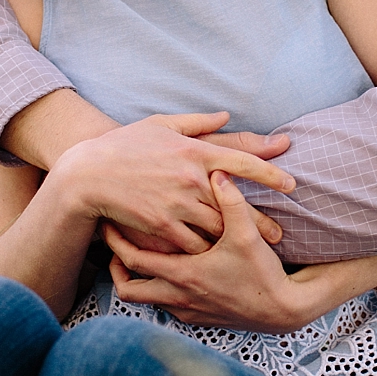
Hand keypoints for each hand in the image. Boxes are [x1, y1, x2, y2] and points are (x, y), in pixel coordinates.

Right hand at [55, 113, 293, 254]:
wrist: (85, 175)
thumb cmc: (124, 146)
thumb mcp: (160, 125)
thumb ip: (198, 123)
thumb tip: (227, 115)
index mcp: (194, 151)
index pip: (242, 162)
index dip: (271, 174)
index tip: (291, 185)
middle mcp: (191, 179)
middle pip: (236, 204)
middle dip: (261, 222)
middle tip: (280, 235)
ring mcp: (176, 204)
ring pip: (217, 228)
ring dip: (235, 241)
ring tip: (256, 251)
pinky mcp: (160, 227)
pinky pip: (192, 245)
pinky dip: (206, 252)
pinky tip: (218, 260)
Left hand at [104, 173, 304, 330]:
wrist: (281, 310)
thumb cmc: (262, 273)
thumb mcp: (247, 235)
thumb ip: (231, 202)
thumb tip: (219, 172)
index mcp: (182, 273)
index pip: (133, 259)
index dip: (116, 242)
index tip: (108, 225)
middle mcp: (177, 296)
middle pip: (128, 289)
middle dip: (116, 269)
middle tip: (115, 249)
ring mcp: (186, 310)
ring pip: (147, 300)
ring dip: (140, 282)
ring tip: (140, 262)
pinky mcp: (198, 319)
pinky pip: (167, 307)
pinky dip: (162, 292)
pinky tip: (172, 276)